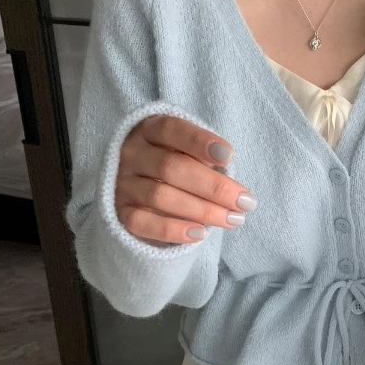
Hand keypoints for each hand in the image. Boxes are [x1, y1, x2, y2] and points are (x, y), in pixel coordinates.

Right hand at [115, 114, 256, 245]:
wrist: (140, 191)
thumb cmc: (176, 166)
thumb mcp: (188, 153)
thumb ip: (204, 160)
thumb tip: (232, 185)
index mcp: (149, 130)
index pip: (173, 130)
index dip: (200, 142)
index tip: (230, 156)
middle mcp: (132, 154)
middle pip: (172, 168)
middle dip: (214, 187)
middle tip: (245, 202)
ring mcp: (123, 183)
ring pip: (161, 196)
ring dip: (203, 210)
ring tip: (233, 220)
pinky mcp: (120, 212)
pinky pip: (143, 223)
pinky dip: (173, 229)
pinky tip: (200, 234)